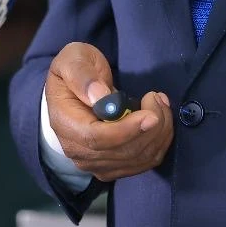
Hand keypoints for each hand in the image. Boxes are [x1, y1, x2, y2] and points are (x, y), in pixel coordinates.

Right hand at [45, 42, 172, 181]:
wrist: (75, 87)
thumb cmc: (75, 69)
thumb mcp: (72, 60)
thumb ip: (82, 76)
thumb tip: (100, 97)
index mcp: (65, 123)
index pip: (96, 138)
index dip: (126, 130)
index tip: (150, 115)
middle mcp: (77, 150)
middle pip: (122, 152)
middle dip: (150, 128)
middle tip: (157, 98)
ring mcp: (95, 162)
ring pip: (137, 159)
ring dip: (159, 133)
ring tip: (159, 103)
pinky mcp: (112, 166)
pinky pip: (143, 163)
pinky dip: (158, 143)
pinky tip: (159, 120)